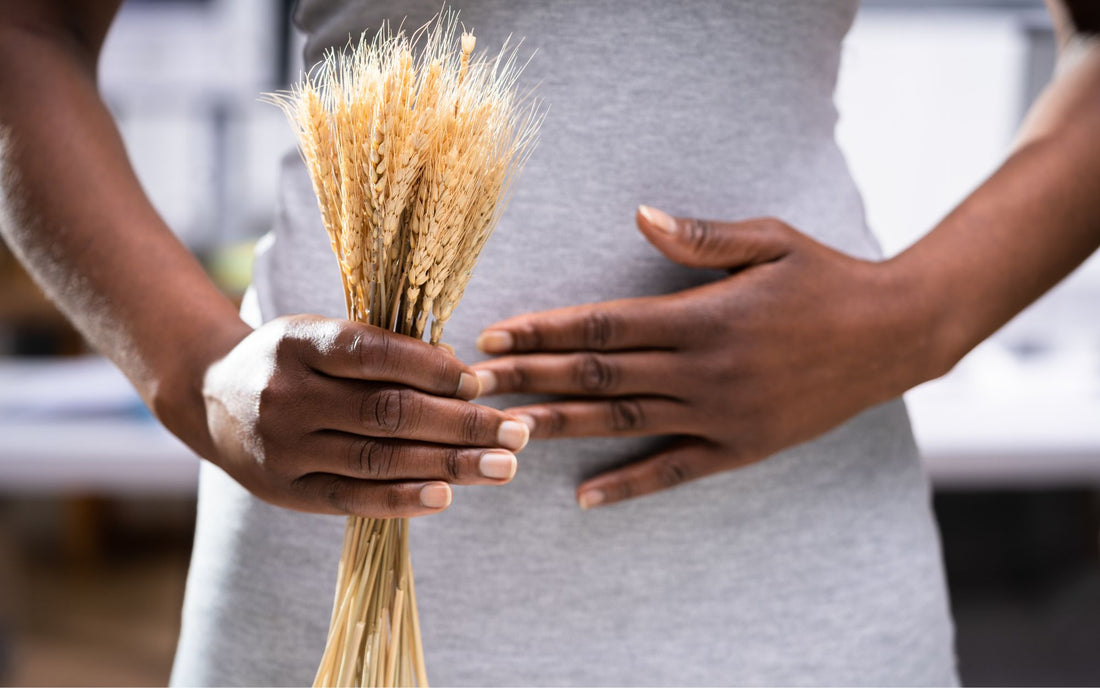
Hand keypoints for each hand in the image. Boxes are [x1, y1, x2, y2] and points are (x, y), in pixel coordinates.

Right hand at [201, 315, 529, 517]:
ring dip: (448, 464)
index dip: (431, 368)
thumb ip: (380, 351)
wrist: (210, 397)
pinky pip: (351, 497)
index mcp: (298, 342)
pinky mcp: (285, 490)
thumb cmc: (291, 361)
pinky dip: (402, 498)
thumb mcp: (321, 335)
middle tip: (517, 432)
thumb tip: (460, 373)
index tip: (479, 381)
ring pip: (377, 457)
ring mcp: (282, 447)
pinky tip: (446, 495)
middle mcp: (286, 395)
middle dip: (461, 424)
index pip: (373, 353)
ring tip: (502, 466)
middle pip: (387, 412)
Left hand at [472, 207, 943, 508]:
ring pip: (622, 424)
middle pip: (597, 377)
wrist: (894, 335)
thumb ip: (702, 238)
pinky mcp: (741, 448)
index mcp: (703, 316)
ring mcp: (720, 416)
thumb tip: (640, 216)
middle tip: (470, 383)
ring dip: (558, 427)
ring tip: (503, 431)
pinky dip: (628, 485)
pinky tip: (584, 496)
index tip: (495, 332)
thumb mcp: (771, 241)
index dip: (545, 331)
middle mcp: (704, 371)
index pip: (604, 326)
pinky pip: (674, 472)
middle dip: (527, 378)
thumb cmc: (826, 278)